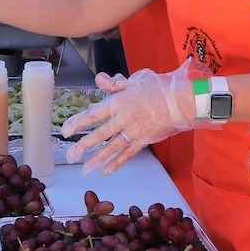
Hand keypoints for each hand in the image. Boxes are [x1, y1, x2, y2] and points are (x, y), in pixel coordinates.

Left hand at [63, 58, 204, 174]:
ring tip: (85, 169)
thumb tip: (100, 80)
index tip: (66, 131)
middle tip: (70, 156)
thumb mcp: (136, 80)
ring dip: (97, 160)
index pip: (94, 115)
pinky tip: (106, 170)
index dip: (78, 123)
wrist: (183, 101)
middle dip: (83, 147)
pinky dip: (117, 163)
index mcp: (120, 102)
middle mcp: (124, 119)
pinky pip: (128, 154)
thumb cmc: (160, 87)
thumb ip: (116, 84)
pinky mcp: (145, 141)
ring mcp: (134, 132)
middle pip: (99, 135)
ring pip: (112, 148)